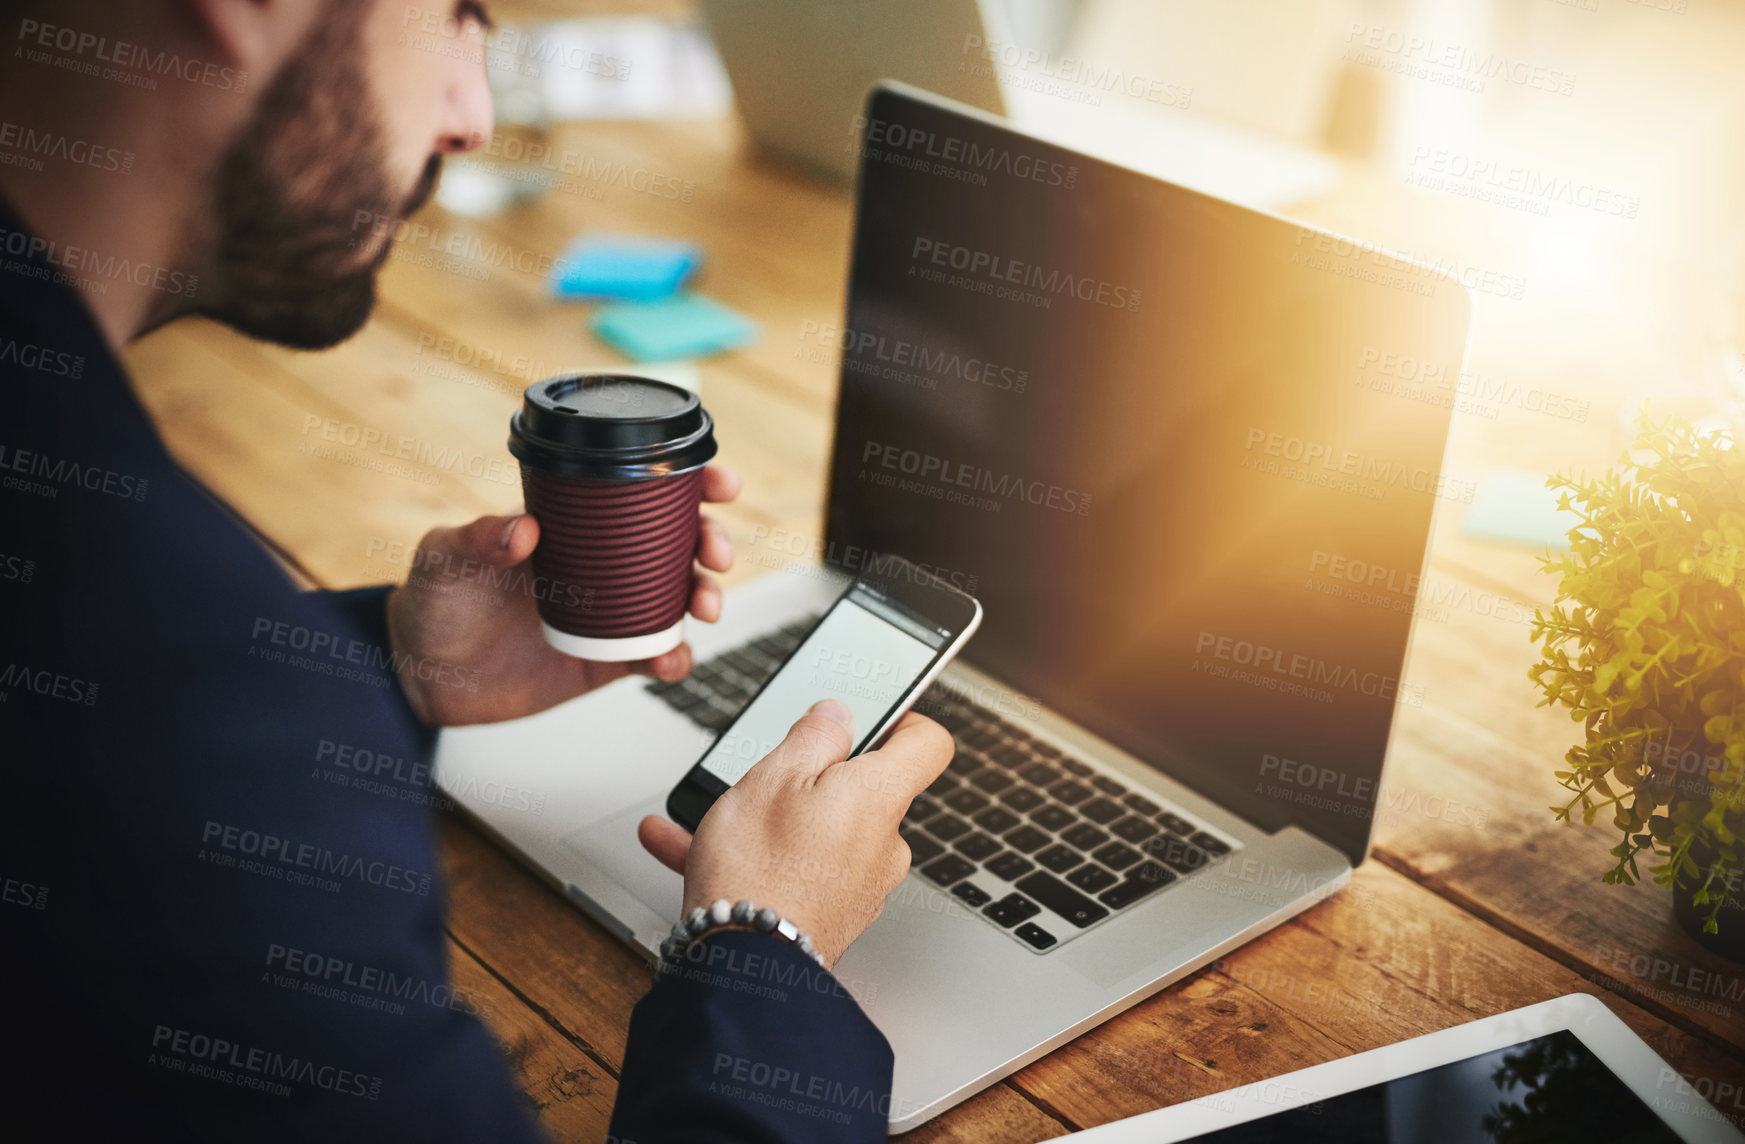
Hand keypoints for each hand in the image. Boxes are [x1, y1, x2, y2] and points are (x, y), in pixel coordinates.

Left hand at [384, 465, 740, 725]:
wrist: (422, 676)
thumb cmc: (433, 602)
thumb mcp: (445, 558)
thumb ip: (478, 539)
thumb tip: (522, 530)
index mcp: (573, 524)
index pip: (639, 492)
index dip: (690, 483)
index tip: (718, 484)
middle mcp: (601, 563)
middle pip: (678, 543)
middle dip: (712, 542)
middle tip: (714, 555)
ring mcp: (609, 611)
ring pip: (678, 597)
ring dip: (705, 597)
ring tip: (703, 607)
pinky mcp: (606, 660)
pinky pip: (654, 656)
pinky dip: (675, 658)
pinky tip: (672, 660)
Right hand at [638, 699, 953, 968]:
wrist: (742, 972)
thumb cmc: (758, 873)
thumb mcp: (775, 774)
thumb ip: (815, 735)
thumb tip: (838, 715)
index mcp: (881, 797)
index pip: (928, 743)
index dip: (902, 719)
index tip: (869, 715)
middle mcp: (883, 843)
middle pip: (865, 789)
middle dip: (817, 776)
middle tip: (771, 771)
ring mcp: (860, 884)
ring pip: (818, 831)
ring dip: (772, 818)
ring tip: (711, 814)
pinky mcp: (830, 916)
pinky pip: (796, 870)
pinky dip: (755, 857)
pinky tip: (687, 847)